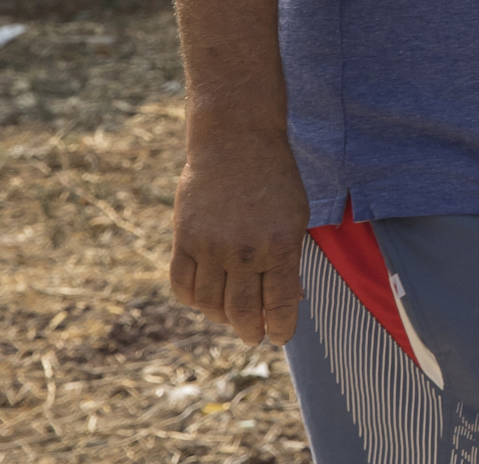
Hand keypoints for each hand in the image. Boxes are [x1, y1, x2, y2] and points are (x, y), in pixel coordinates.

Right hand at [169, 124, 308, 345]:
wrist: (236, 141)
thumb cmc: (274, 178)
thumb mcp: (295, 216)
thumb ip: (289, 257)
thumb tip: (288, 299)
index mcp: (280, 245)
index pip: (280, 304)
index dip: (281, 327)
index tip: (280, 336)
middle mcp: (244, 251)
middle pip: (243, 312)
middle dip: (251, 331)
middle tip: (254, 336)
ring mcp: (210, 247)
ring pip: (210, 304)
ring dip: (221, 318)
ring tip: (231, 318)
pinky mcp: (184, 240)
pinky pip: (182, 285)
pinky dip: (193, 300)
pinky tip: (204, 300)